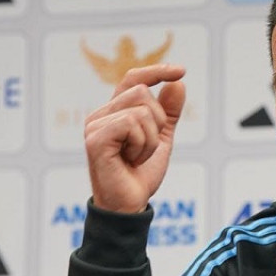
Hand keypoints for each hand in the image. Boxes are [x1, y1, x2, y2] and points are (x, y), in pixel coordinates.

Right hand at [83, 64, 185, 213]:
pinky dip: (142, 144)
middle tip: (145, 149)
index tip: (181, 71)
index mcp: (114, 112)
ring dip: (151, 139)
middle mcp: (101, 115)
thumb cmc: (140, 174)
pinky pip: (132, 124)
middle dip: (157, 123)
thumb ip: (168, 112)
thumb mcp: (161, 138)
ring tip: (136, 157)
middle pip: (142, 93)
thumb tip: (178, 84)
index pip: (134, 80)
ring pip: (141, 110)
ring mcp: (95, 125)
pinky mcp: (95, 138)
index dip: (157, 72)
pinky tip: (130, 160)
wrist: (130, 204)